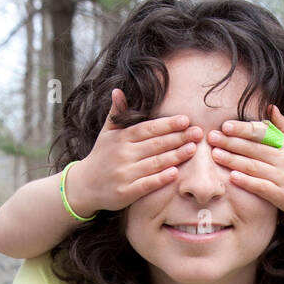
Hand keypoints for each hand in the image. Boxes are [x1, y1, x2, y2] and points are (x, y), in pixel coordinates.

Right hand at [65, 89, 202, 216]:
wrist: (84, 186)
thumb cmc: (101, 157)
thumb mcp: (106, 133)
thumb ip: (116, 114)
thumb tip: (118, 90)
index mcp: (121, 138)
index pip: (148, 128)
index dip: (168, 124)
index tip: (186, 120)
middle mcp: (123, 154)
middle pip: (155, 144)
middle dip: (178, 138)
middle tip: (198, 133)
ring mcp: (124, 173)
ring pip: (154, 163)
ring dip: (175, 156)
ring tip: (193, 149)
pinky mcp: (125, 192)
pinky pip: (146, 184)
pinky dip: (160, 179)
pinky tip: (175, 173)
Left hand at [207, 103, 283, 218]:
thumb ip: (282, 126)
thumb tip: (271, 107)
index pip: (260, 134)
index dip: (242, 129)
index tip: (225, 126)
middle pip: (253, 149)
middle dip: (231, 142)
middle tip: (211, 138)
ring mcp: (282, 177)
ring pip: (254, 166)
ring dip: (233, 160)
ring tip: (215, 155)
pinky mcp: (281, 195)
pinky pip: (261, 187)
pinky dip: (247, 181)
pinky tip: (232, 177)